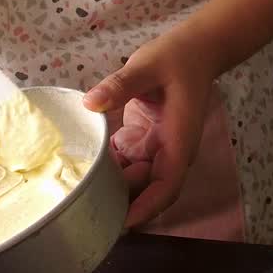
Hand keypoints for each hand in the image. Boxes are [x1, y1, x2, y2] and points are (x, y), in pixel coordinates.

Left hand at [83, 31, 219, 228]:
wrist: (196, 49)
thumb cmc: (178, 57)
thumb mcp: (148, 66)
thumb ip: (121, 85)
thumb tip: (91, 103)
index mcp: (178, 142)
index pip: (166, 186)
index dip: (145, 208)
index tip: (121, 223)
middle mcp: (170, 152)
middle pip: (147, 190)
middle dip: (121, 201)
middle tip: (83, 209)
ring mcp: (158, 147)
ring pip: (135, 179)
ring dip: (111, 183)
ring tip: (77, 189)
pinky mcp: (146, 138)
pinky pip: (127, 161)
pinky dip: (109, 165)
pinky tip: (84, 164)